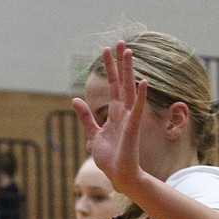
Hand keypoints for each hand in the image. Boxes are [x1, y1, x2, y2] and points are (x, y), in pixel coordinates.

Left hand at [71, 42, 147, 194]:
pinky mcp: (133, 128)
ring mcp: (130, 119)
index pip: (113, 86)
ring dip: (129, 71)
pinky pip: (137, 109)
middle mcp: (124, 113)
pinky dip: (140, 96)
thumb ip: (86, 117)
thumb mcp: (93, 135)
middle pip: (122, 82)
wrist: (118, 176)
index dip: (110, 68)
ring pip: (129, 90)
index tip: (106, 50)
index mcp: (114, 114)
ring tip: (129, 52)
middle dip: (120, 63)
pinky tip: (143, 82)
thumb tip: (75, 100)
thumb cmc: (109, 159)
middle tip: (119, 42)